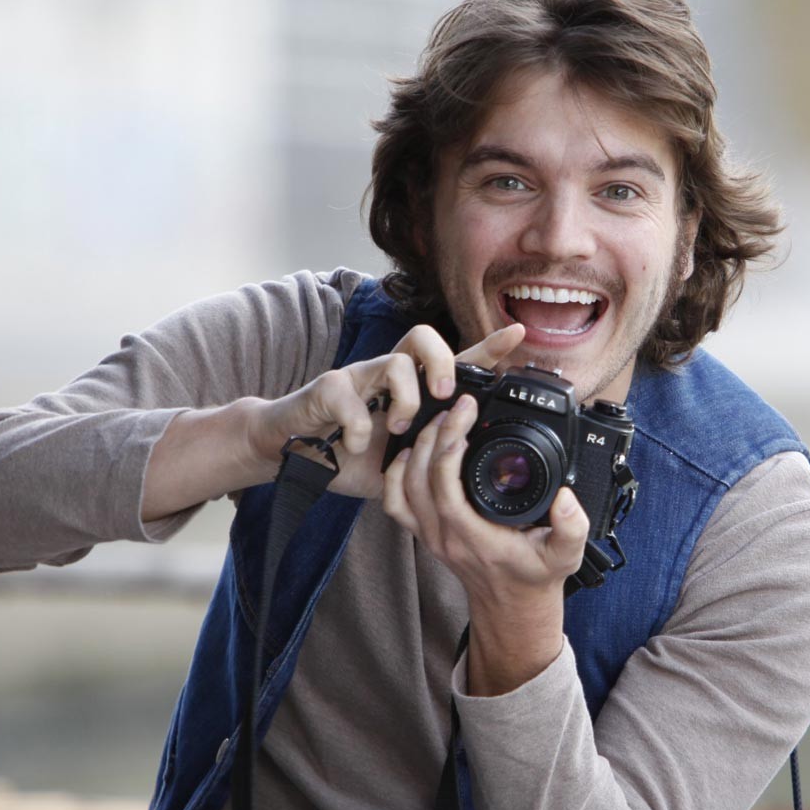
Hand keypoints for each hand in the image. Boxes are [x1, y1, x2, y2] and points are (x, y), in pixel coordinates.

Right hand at [251, 322, 526, 499]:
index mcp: (411, 391)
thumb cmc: (347, 455)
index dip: (487, 347)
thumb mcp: (400, 464)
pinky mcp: (328, 389)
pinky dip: (356, 426)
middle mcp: (387, 376)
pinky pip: (349, 396)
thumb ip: (429, 462)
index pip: (454, 362)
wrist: (291, 457)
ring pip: (395, 361)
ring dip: (404, 399)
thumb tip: (471, 474)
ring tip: (396, 430)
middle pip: (422, 338)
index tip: (518, 335)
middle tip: (444, 396)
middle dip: (441, 363)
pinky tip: (355, 447)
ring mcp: (358, 378)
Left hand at [381, 391, 590, 693]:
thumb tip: (565, 497)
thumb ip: (572, 527)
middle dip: (435, 434)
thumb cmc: (535, 577)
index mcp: (475, 538)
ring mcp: (430, 536)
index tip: (466, 415)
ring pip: (402, 486)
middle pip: (419, 478)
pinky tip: (413, 451)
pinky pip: (395, 502)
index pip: (445, 488)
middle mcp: (445, 537)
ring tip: (440, 421)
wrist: (512, 606)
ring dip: (416, 448)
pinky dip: (396, 474)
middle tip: (457, 407)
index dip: (449, 447)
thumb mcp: (567, 554)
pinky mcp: (424, 533)